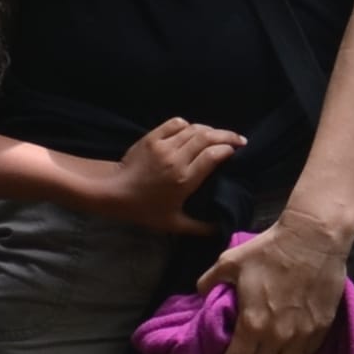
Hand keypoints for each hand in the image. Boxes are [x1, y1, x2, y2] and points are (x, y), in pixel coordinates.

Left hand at [105, 118, 246, 231]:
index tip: (237, 152)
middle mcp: (176, 159)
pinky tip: (193, 131)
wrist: (114, 193)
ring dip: (210, 130)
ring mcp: (163, 145)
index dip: (229, 150)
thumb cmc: (144, 210)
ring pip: (194, 129)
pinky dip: (188, 125)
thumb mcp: (173, 224)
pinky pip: (176, 124)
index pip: (214, 156)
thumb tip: (221, 229)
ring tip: (219, 136)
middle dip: (227, 136)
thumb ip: (200, 228)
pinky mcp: (152, 137)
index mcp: (184, 179)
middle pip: (208, 137)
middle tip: (239, 140)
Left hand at [205, 208, 352, 353]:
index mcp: (252, 325)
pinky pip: (306, 352)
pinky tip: (291, 337)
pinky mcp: (322, 328)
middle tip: (244, 351)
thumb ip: (210, 282)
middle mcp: (278, 337)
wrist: (314, 237)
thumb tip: (202, 295)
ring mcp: (303, 335)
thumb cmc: (270, 249)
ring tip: (268, 347)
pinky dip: (296, 349)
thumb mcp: (229, 261)